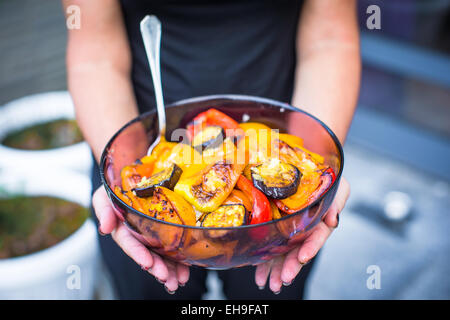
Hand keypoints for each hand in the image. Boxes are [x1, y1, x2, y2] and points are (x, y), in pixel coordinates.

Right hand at [93, 186, 189, 293]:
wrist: (136, 175)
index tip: (148, 263)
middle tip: (167, 279)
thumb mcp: (105, 195)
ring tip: (179, 280)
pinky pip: (173, 248)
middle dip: (157, 268)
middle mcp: (138, 236)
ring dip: (170, 270)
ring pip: (162, 256)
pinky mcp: (167, 232)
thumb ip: (103, 210)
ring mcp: (153, 236)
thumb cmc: (117, 187)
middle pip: (148, 255)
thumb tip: (104, 228)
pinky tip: (186, 270)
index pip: (130, 244)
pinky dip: (180, 261)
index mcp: (123, 230)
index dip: (139, 254)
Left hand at [254, 178, 349, 293]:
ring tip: (271, 284)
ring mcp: (290, 233)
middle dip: (292, 267)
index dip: (310, 248)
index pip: (317, 237)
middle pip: (299, 251)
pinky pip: (271, 248)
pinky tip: (259, 275)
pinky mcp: (276, 232)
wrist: (305, 172)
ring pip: (284, 255)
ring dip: (278, 270)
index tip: (303, 257)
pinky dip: (265, 263)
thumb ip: (337, 201)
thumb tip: (333, 220)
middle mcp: (305, 231)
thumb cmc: (324, 180)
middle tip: (284, 279)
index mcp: (320, 222)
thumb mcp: (336, 186)